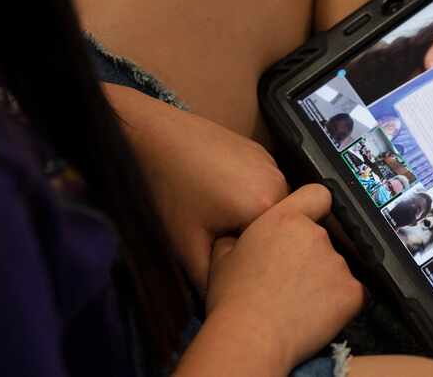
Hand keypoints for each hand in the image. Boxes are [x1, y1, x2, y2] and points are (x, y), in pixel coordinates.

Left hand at [104, 84, 288, 291]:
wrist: (152, 135)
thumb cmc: (167, 188)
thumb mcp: (186, 246)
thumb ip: (214, 281)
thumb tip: (229, 296)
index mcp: (267, 207)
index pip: (278, 251)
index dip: (251, 261)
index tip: (225, 259)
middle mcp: (280, 182)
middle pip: (277, 229)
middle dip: (252, 238)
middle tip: (216, 237)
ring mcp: (271, 163)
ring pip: (272, 207)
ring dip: (250, 216)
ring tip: (213, 211)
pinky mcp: (260, 152)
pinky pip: (265, 185)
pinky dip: (247, 194)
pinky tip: (214, 191)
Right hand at [206, 185, 364, 372]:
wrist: (250, 339)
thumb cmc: (233, 301)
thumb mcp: (221, 258)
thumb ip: (237, 238)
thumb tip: (239, 238)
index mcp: (284, 220)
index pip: (316, 194)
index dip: (314, 207)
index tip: (309, 221)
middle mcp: (315, 235)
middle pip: (323, 238)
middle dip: (310, 255)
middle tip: (288, 280)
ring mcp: (337, 263)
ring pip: (335, 268)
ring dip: (322, 281)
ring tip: (295, 302)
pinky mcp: (351, 292)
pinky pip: (350, 294)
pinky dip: (337, 304)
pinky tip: (312, 315)